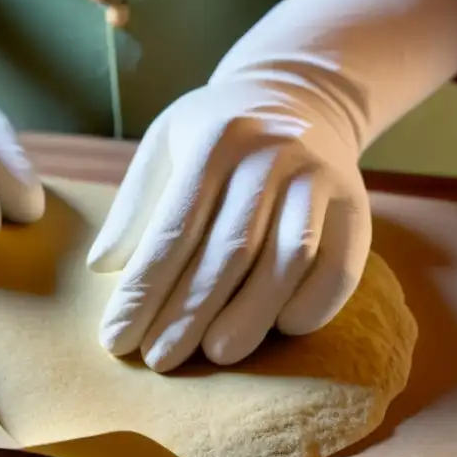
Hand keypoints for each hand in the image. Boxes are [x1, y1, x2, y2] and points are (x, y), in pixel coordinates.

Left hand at [87, 79, 371, 372]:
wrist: (302, 95)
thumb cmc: (219, 133)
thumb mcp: (167, 142)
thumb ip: (135, 203)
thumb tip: (100, 267)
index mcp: (215, 141)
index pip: (173, 230)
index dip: (143, 290)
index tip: (116, 338)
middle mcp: (271, 157)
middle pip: (228, 251)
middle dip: (189, 313)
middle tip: (158, 361)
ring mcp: (319, 180)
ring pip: (287, 260)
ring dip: (251, 315)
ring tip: (215, 354)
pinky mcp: (356, 207)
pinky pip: (340, 267)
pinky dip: (313, 304)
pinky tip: (281, 329)